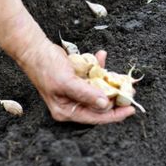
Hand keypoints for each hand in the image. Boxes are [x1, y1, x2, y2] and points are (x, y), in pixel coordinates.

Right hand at [18, 39, 134, 123]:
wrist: (35, 48)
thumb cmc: (46, 67)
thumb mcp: (67, 83)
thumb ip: (86, 94)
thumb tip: (105, 104)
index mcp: (68, 111)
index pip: (96, 118)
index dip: (115, 115)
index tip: (131, 109)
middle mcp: (74, 104)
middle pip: (101, 105)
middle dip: (117, 97)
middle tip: (130, 90)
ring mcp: (77, 92)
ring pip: (100, 91)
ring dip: (111, 82)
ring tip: (124, 77)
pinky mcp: (80, 80)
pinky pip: (95, 77)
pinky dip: (100, 67)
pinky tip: (101, 56)